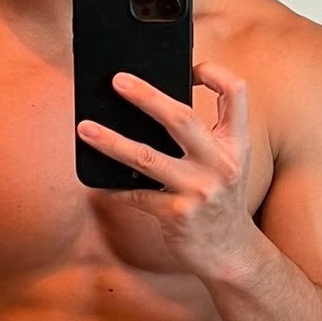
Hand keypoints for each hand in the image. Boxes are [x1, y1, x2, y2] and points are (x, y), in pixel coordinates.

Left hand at [77, 60, 259, 280]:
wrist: (231, 254)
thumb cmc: (220, 201)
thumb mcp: (226, 164)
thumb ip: (204, 137)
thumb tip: (150, 106)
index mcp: (236, 144)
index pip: (236, 94)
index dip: (215, 73)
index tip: (192, 67)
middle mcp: (222, 164)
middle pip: (182, 118)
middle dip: (147, 96)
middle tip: (118, 81)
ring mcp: (199, 190)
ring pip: (147, 157)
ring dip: (111, 140)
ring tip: (84, 128)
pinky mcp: (177, 214)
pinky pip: (136, 195)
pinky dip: (114, 187)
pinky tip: (98, 181)